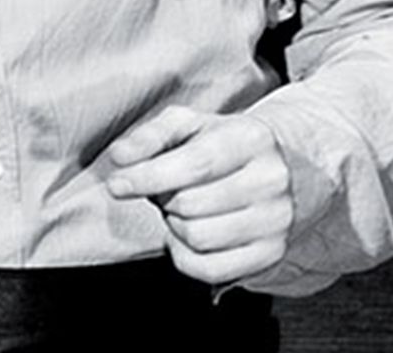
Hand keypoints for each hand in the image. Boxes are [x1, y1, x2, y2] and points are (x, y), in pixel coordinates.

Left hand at [105, 105, 292, 284]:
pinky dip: (185, 256)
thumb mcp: (185, 124)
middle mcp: (270, 181)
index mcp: (250, 138)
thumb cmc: (216, 142)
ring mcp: (276, 221)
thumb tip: (120, 156)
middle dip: (163, 198)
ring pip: (198, 239)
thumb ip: (149, 135)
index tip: (116, 185)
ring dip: (174, 226)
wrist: (268, 166)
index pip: (196, 164)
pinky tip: (187, 235)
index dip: (149, 177)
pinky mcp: (271, 254)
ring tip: (182, 208)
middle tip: (165, 189)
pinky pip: (210, 269)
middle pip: (191, 204)